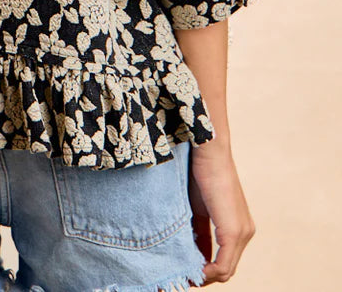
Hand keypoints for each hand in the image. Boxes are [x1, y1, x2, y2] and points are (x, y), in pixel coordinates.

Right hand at [187, 139, 255, 283]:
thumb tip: (188, 252)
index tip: (185, 269)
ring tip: (184, 274)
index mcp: (239, 226)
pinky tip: (193, 271)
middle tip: (182, 276)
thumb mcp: (198, 208)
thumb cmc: (201, 173)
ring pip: (225, 271)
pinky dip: (207, 272)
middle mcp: (245, 232)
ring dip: (204, 276)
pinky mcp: (233, 231)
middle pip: (226, 269)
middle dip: (204, 276)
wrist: (209, 151)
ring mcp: (242, 233)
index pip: (224, 260)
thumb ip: (197, 230)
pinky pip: (223, 265)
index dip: (204, 269)